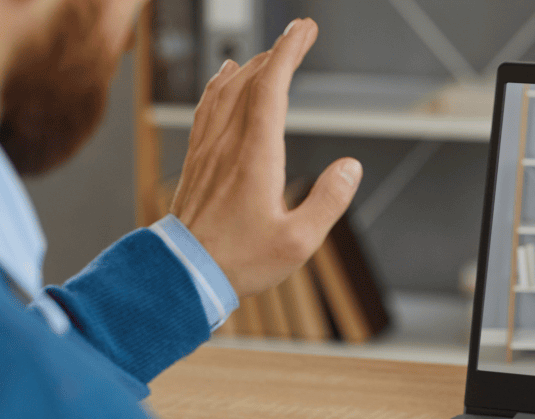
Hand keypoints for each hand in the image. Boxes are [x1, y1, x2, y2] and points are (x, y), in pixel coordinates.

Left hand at [170, 18, 361, 297]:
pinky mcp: (197, 159)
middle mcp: (228, 142)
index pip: (272, 87)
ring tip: (270, 53)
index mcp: (256, 154)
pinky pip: (207, 106)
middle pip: (250, 79)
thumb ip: (329, 200)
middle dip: (277, 51)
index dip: (289, 52)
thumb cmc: (242, 261)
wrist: (183, 273)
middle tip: (299, 34)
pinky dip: (220, 83)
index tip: (305, 29)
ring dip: (251, 64)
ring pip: (226, 89)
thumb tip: (351, 166)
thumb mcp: (300, 241)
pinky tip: (224, 78)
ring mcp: (208, 148)